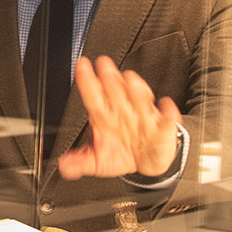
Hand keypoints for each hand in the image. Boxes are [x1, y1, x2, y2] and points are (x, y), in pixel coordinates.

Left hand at [58, 55, 180, 179]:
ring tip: (130, 80)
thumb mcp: (97, 161)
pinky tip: (166, 105)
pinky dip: (168, 112)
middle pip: (116, 93)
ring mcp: (144, 118)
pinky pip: (167, 119)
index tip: (81, 66)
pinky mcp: (163, 127)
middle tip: (104, 65)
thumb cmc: (120, 154)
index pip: (93, 97)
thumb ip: (80, 161)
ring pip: (141, 101)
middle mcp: (123, 112)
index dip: (87, 82)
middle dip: (110, 80)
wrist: (146, 163)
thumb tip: (63, 166)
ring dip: (136, 91)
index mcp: (104, 117)